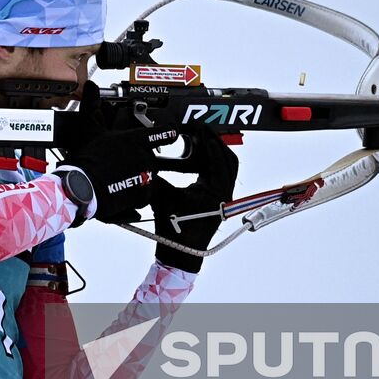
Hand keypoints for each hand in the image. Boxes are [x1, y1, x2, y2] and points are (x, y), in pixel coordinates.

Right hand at [58, 82, 173, 221]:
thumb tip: (90, 86)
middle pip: (149, 157)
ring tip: (117, 179)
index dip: (167, 132)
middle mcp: (145, 156)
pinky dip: (135, 193)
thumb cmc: (87, 157)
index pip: (160, 133)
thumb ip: (92, 105)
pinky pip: (145, 192)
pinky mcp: (145, 194)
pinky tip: (120, 190)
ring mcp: (147, 175)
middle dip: (137, 160)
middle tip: (119, 165)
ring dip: (136, 177)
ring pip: (147, 175)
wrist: (83, 187)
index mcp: (135, 139)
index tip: (173, 132)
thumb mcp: (89, 128)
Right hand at [151, 127, 238, 273]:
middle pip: (229, 159)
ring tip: (202, 140)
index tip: (199, 127)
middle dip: (216, 142)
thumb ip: (158, 174)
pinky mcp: (219, 200)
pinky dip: (215, 162)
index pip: (218, 158)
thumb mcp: (162, 195)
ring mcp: (224, 197)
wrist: (181, 251)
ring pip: (228, 167)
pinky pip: (223, 174)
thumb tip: (148, 157)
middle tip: (202, 129)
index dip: (209, 140)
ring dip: (217, 152)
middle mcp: (225, 192)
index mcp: (217, 190)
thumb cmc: (174, 228)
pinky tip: (202, 158)